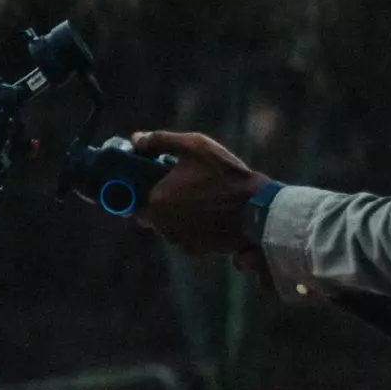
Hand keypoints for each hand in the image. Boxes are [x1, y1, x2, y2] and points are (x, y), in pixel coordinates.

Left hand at [130, 131, 266, 263]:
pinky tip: (209, 213)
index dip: (140, 189)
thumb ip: (160, 140)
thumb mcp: (194, 146)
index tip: (152, 180)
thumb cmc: (225, 175)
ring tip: (199, 197)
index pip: (133, 199)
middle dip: (161, 200)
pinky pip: (185, 236)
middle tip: (181, 185)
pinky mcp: (196, 250)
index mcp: (156, 201)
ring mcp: (179, 240)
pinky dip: (192, 226)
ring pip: (168, 225)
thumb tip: (136, 139)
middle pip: (151, 213)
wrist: (257, 210)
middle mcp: (162, 226)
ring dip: (176, 214)